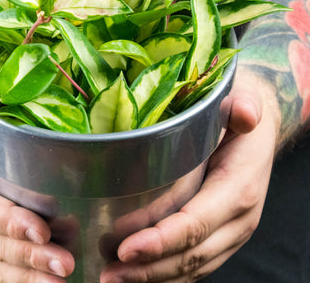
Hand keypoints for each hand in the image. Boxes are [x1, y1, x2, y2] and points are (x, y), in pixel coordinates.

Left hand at [100, 70, 279, 281]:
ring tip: (114, 279)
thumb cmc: (239, 117)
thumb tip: (245, 113)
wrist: (257, 133)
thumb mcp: (244, 101)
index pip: (196, 223)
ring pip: (192, 267)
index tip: (125, 249)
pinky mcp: (221, 235)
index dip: (161, 240)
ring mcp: (230, 232)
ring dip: (153, 277)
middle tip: (109, 275)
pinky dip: (167, 274)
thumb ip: (243, 107)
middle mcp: (238, 219)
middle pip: (190, 255)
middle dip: (148, 269)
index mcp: (238, 188)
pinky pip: (196, 263)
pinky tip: (139, 275)